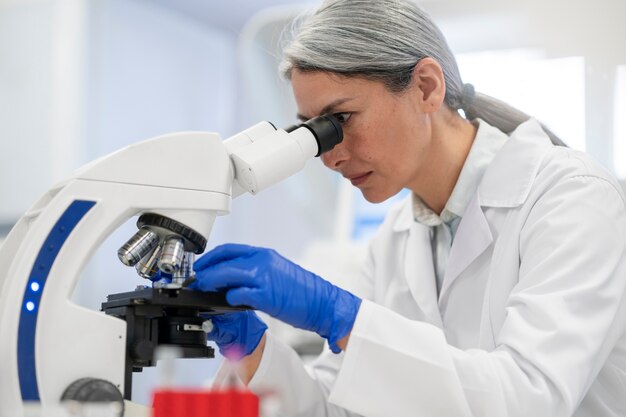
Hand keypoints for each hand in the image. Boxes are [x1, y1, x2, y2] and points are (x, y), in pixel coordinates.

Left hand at [190, 244, 361, 352]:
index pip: (230, 250)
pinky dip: (228, 297)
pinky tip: (226, 301)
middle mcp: (263, 261)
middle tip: (197, 278)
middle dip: (206, 270)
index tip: (201, 265)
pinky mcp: (265, 295)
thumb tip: (233, 279)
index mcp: (265, 255)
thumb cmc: (303, 291)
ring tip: (203, 289)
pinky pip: (238, 293)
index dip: (211, 257)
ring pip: (227, 274)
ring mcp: (264, 277)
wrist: (323, 302)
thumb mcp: (277, 272)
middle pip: (225, 260)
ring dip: (211, 282)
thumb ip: (256, 271)